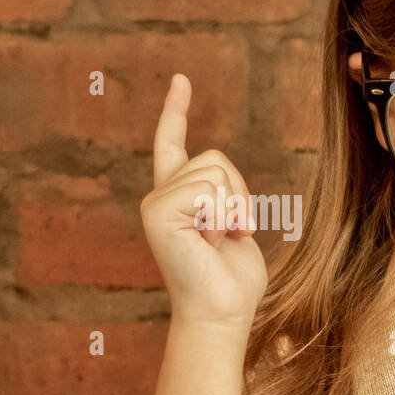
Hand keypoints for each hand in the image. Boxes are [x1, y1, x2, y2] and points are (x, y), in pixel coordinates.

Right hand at [140, 73, 268, 327]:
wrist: (221, 314)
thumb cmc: (232, 281)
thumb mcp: (235, 228)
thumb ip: (226, 199)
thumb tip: (225, 192)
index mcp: (178, 199)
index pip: (173, 144)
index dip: (176, 111)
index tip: (180, 81)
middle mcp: (160, 197)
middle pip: (215, 159)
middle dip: (239, 195)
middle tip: (232, 235)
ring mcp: (155, 203)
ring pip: (215, 172)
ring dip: (234, 207)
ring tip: (222, 240)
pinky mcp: (157, 212)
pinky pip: (208, 188)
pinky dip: (223, 214)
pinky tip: (213, 241)